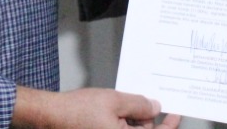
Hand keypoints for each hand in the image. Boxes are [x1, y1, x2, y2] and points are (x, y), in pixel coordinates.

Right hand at [12, 86, 180, 128]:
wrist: (51, 115)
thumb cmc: (75, 111)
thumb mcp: (114, 101)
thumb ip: (139, 105)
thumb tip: (155, 107)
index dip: (169, 124)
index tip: (175, 113)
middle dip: (148, 119)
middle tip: (151, 101)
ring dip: (135, 120)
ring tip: (129, 101)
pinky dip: (123, 122)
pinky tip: (120, 108)